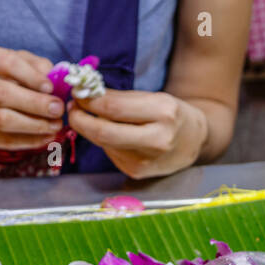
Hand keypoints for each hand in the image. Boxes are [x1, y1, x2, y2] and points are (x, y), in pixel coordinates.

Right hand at [0, 39, 65, 151]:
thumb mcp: (9, 60)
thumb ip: (32, 64)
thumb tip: (53, 77)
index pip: (5, 62)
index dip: (31, 76)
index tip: (51, 87)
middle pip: (1, 93)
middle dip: (35, 103)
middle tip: (58, 109)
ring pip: (2, 120)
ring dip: (34, 125)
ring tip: (55, 125)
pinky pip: (3, 141)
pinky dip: (28, 141)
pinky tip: (45, 137)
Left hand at [68, 90, 208, 178]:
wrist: (193, 143)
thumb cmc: (172, 115)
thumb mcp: (155, 98)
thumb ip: (123, 98)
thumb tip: (87, 95)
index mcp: (163, 113)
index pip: (114, 107)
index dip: (89, 100)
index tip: (77, 92)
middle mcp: (156, 140)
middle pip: (104, 132)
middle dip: (80, 119)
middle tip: (71, 108)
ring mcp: (145, 161)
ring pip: (103, 144)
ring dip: (88, 129)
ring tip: (84, 116)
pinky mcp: (136, 172)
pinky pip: (110, 153)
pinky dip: (103, 141)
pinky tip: (106, 133)